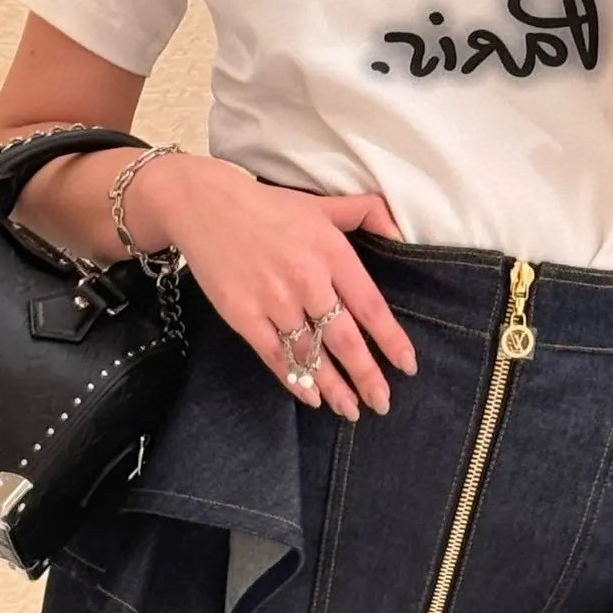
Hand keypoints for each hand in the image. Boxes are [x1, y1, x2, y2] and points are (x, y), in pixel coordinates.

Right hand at [138, 154, 417, 420]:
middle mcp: (306, 278)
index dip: (391, 340)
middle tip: (382, 403)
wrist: (204, 206)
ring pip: (311, 354)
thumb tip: (400, 232)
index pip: (370, 305)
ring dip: (334, 387)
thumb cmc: (269, 207)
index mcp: (331, 251)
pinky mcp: (243, 314)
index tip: (407, 366)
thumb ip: (366, 212)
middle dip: (367, 376)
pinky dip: (296, 379)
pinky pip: (275, 355)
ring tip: (351, 409)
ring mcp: (273, 299)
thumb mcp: (322, 203)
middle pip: (345, 339)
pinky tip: (312, 397)